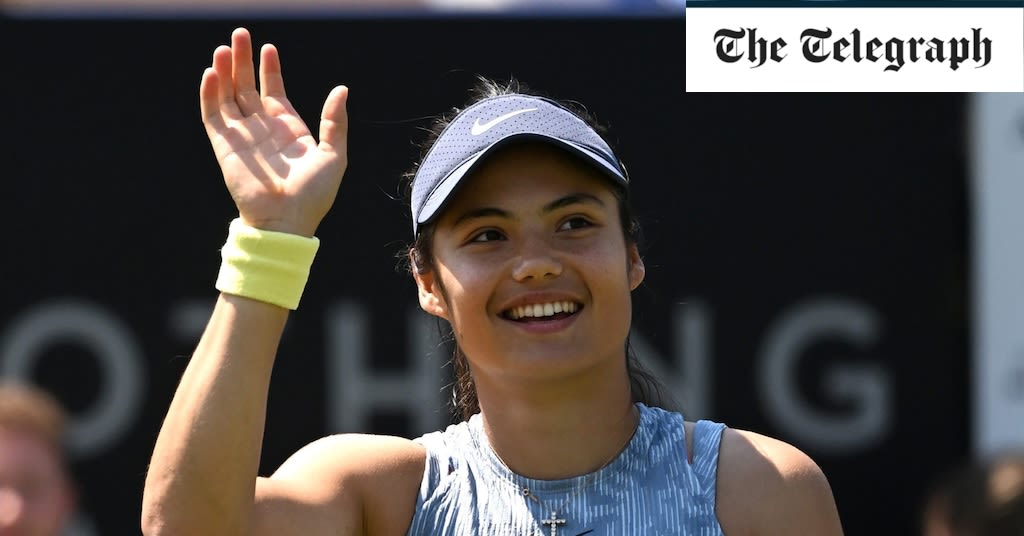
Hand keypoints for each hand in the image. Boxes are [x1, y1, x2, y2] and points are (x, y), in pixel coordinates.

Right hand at [200, 27, 348, 236]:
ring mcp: (242, 137)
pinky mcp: (224, 146)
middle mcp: (263, 130)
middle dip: (243, 61)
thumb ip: (334, 121)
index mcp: (288, 130)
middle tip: (239, 34)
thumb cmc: (314, 195)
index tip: (268, 47)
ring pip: (227, 96)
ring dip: (224, 72)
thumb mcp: (334, 155)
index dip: (270, 70)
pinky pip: (212, 115)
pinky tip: (212, 73)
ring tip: (224, 48)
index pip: (274, 91)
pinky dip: (210, 94)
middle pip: (247, 88)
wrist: (287, 221)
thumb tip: (341, 89)